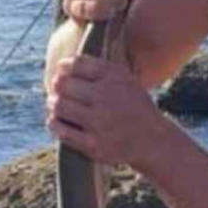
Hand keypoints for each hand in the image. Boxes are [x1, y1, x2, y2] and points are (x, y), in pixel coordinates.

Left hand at [46, 55, 166, 166]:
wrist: (153, 141)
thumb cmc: (135, 108)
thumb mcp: (128, 82)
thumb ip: (101, 70)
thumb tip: (62, 65)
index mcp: (116, 79)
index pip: (76, 64)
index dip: (64, 66)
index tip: (62, 71)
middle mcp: (107, 98)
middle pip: (63, 84)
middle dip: (58, 86)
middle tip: (59, 90)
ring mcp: (100, 122)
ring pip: (59, 106)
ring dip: (54, 104)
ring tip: (57, 105)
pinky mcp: (93, 144)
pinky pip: (61, 130)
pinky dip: (55, 123)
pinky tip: (59, 121)